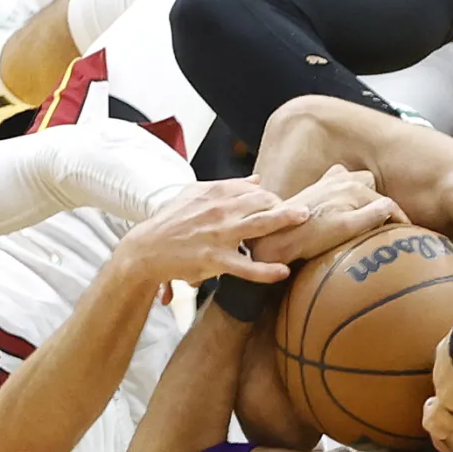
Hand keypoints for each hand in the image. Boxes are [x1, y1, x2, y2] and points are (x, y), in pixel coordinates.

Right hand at [120, 178, 308, 286]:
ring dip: (285, 222)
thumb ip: (228, 186)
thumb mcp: (195, 194)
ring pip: (260, 227)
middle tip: (304, 212)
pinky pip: (246, 267)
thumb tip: (258, 180)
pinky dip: (266, 270)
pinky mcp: (215, 260)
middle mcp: (220, 210)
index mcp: (215, 193)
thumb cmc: (170, 221)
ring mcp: (219, 235)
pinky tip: (283, 271)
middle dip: (286, 206)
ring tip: (305, 221)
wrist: (147, 249)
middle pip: (262, 203)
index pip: (254, 190)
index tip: (281, 206)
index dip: (271, 198)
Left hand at [250, 165, 404, 264]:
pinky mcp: (316, 187)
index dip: (400, 219)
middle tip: (380, 222)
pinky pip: (339, 180)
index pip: (387, 203)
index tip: (408, 233)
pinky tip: (341, 206)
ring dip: (362, 192)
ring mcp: (327, 180)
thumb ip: (372, 214)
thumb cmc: (312, 237)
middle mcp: (342, 178)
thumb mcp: (347, 229)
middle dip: (378, 201)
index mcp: (354, 188)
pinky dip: (345, 190)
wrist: (278, 236)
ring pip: (355, 179)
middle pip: (371, 184)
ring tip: (362, 212)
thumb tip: (390, 205)